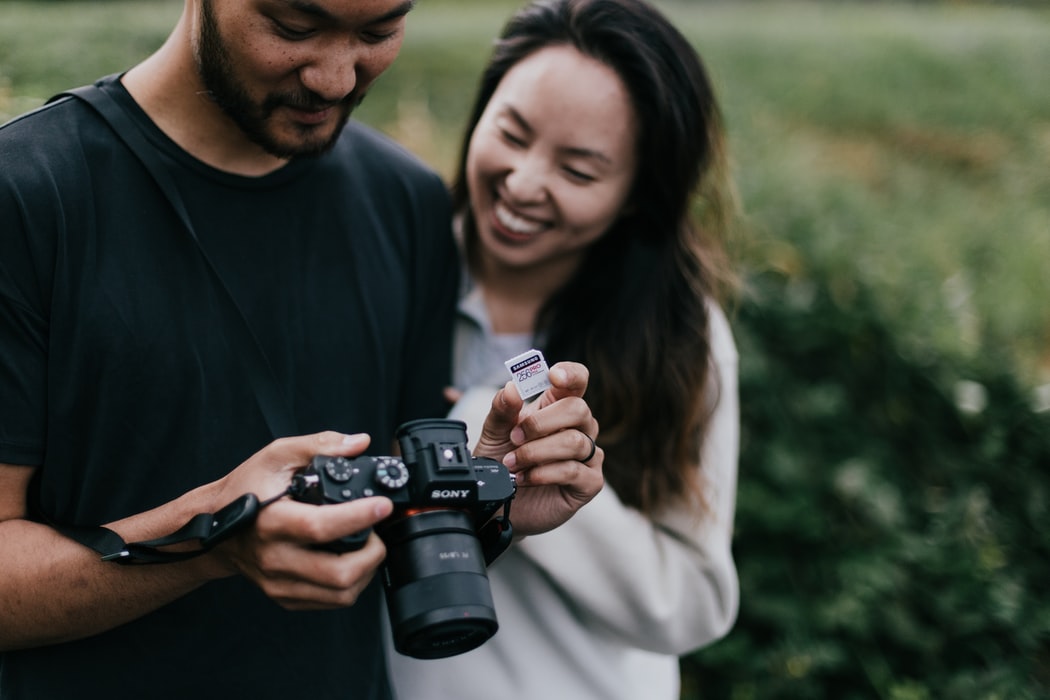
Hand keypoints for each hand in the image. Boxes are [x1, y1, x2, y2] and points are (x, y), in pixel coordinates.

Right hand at [206, 432, 393, 609]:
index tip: (381, 506)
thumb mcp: (276, 456)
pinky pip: (329, 601)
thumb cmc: (245, 489)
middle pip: (338, 573)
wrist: (213, 523)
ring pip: (340, 594)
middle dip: (372, 553)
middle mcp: (276, 558)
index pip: (320, 526)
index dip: (358, 517)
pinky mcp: (285, 596)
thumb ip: (319, 445)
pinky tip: (350, 561)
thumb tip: (358, 443)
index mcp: (272, 521)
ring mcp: (280, 582)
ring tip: (367, 547)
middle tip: (377, 532)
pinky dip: (350, 584)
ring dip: (366, 571)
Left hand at [474, 362, 603, 535]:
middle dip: (540, 423)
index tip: (552, 376)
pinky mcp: (589, 483)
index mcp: (558, 407)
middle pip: (578, 408)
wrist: (498, 502)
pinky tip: (524, 479)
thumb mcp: (494, 433)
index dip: (570, 373)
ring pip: (575, 441)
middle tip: (514, 437)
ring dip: (536, 453)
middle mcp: (579, 427)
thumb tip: (512, 388)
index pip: (577, 380)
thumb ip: (502, 409)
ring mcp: (587, 455)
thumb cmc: (501, 462)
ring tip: (513, 464)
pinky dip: (543, 474)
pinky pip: (573, 471)